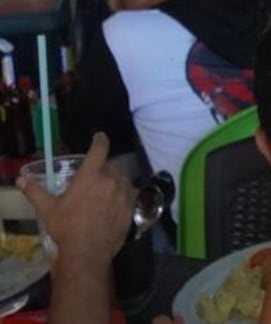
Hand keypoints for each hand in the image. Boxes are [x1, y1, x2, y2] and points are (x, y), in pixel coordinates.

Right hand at [20, 133, 132, 267]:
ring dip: (113, 182)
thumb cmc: (66, 227)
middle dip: (102, 170)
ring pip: (121, 180)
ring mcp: (124, 193)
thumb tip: (21, 179)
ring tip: (102, 193)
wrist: (88, 251)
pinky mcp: (132, 207)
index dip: (100, 141)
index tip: (100, 136)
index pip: (98, 150)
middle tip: (92, 181)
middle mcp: (111, 180)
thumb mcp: (48, 209)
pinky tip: (114, 204)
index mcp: (91, 176)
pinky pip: (129, 194)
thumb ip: (35, 192)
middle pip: (109, 167)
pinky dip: (122, 195)